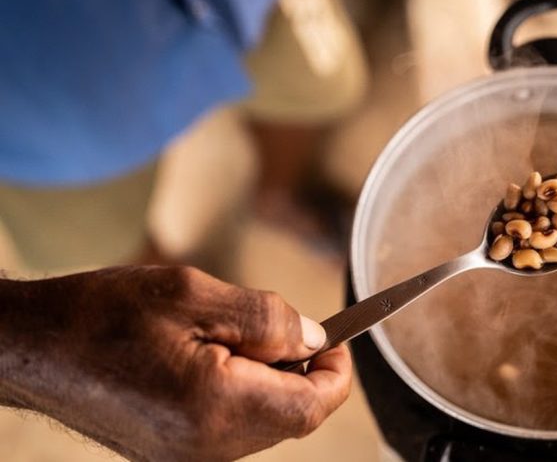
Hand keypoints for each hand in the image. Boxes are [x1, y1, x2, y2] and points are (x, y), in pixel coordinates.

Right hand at [0, 266, 350, 460]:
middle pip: (292, 416)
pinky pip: (233, 427)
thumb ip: (267, 319)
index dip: (337, 371)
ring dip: (270, 379)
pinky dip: (242, 392)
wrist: (34, 348)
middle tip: (277, 325)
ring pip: (264, 422)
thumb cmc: (104, 314)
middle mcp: (207, 446)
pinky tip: (211, 357)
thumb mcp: (194, 294)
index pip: (312, 406)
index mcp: (217, 407)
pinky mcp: (172, 454)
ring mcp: (187, 456)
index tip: (339, 339)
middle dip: (301, 370)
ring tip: (229, 335)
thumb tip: (315, 338)